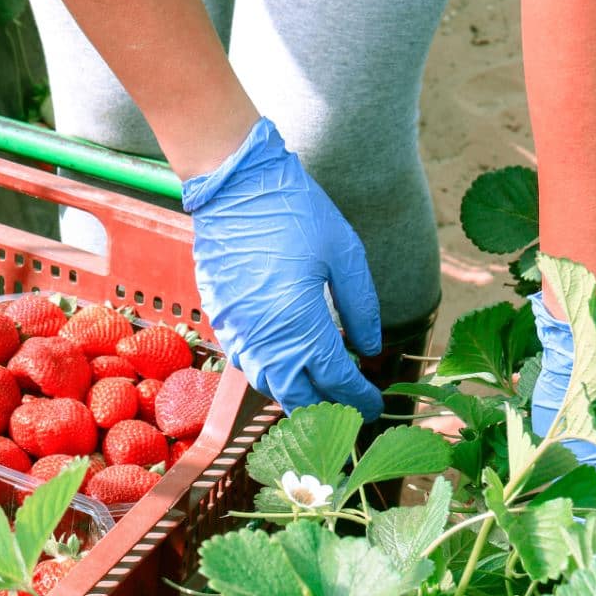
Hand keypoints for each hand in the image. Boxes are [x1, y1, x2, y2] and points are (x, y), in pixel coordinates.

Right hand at [182, 118, 383, 418]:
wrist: (235, 188)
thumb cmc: (295, 213)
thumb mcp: (345, 254)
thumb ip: (362, 307)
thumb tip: (370, 348)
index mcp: (302, 324)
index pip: (336, 380)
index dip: (359, 398)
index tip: (375, 405)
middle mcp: (266, 338)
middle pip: (298, 397)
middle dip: (327, 408)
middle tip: (349, 405)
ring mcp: (237, 331)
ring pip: (267, 384)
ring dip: (295, 393)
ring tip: (319, 389)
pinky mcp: (220, 319)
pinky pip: (245, 361)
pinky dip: (267, 371)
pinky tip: (284, 360)